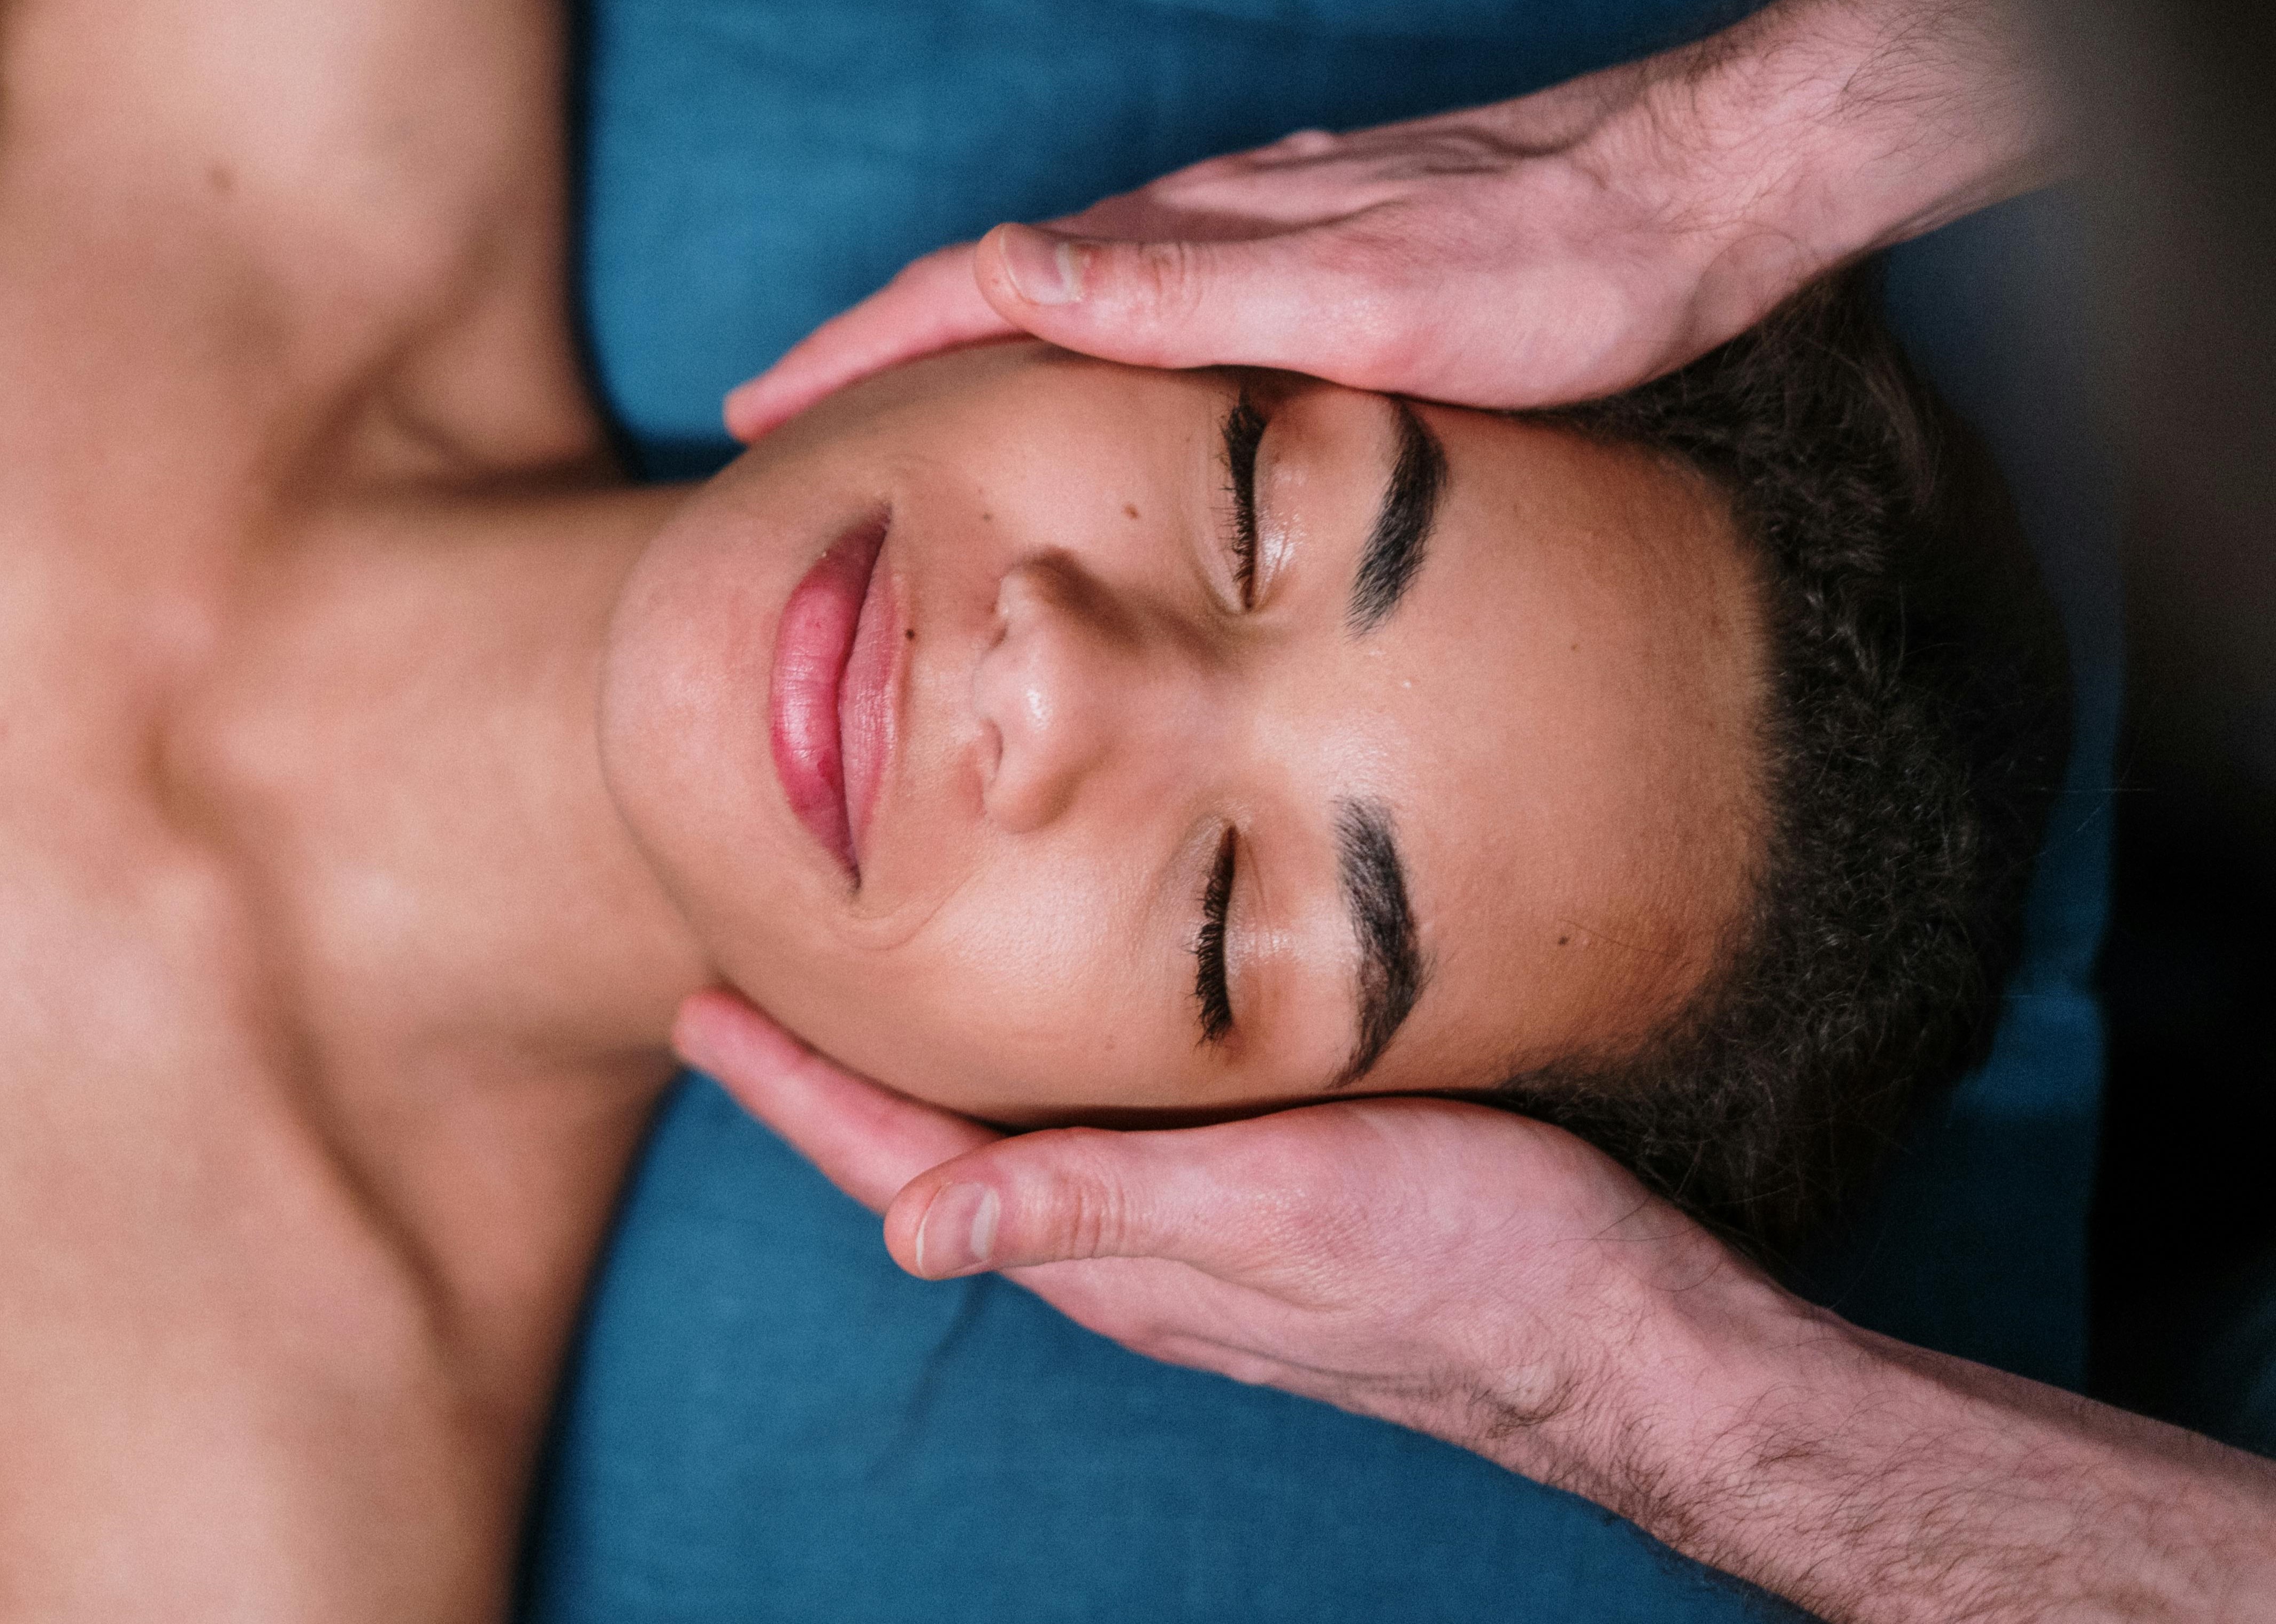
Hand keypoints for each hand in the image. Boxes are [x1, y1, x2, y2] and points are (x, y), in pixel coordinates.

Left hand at [667, 989, 1775, 1473]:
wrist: (1624, 1332)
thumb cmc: (1467, 1259)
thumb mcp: (1276, 1213)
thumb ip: (1097, 1208)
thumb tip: (910, 1235)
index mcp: (1106, 1248)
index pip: (900, 1161)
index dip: (793, 1087)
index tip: (698, 1010)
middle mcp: (1126, 1245)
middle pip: (931, 1150)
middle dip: (828, 1078)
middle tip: (737, 990)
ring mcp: (1189, 1233)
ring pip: (1009, 1143)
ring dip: (919, 1079)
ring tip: (852, 1005)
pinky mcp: (1259, 1204)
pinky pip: (1095, 1138)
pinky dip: (1029, 1079)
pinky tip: (1043, 1039)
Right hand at [723, 0, 2054, 438]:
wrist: (1697, 194)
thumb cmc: (1549, 265)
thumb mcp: (1360, 298)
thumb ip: (1177, 290)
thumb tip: (994, 274)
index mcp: (1187, 242)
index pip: (968, 290)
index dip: (850, 354)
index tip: (752, 415)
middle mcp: (1204, 227)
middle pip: (988, 287)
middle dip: (868, 353)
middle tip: (775, 424)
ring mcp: (1253, 235)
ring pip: (1059, 292)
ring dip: (954, 346)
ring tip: (885, 411)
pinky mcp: (1307, 254)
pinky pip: (1136, 298)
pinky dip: (1058, 340)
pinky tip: (1071, 374)